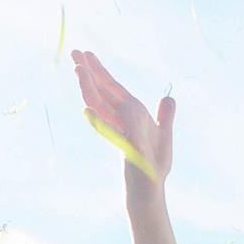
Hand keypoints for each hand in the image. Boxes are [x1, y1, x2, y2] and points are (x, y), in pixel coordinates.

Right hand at [72, 50, 174, 193]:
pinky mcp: (128, 151)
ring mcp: (122, 136)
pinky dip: (99, 122)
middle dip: (89, 73)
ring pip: (101, 109)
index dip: (100, 72)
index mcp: (131, 116)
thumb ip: (164, 116)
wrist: (151, 191)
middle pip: (102, 93)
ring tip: (77, 71)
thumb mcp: (164, 136)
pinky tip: (87, 110)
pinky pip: (113, 134)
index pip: (113, 89)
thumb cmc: (154, 167)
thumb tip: (169, 97)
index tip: (87, 53)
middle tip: (74, 52)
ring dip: (89, 90)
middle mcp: (123, 122)